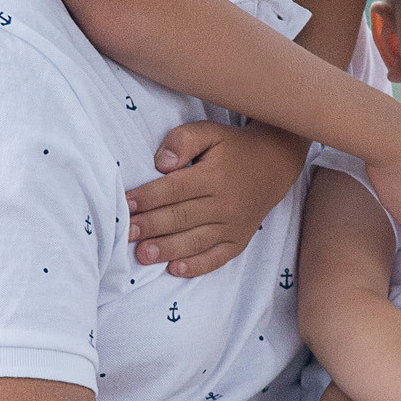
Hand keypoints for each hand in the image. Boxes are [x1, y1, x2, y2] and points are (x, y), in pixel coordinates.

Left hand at [127, 121, 304, 277]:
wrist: (274, 164)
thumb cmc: (233, 148)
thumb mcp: (210, 131)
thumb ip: (183, 140)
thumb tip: (162, 164)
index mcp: (214, 176)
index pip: (174, 189)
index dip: (147, 197)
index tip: (125, 204)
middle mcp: (225, 203)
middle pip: (181, 217)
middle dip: (150, 226)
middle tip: (125, 234)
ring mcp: (234, 225)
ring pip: (196, 240)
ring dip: (167, 249)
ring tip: (142, 255)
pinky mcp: (239, 240)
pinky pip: (218, 257)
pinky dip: (197, 266)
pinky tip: (175, 269)